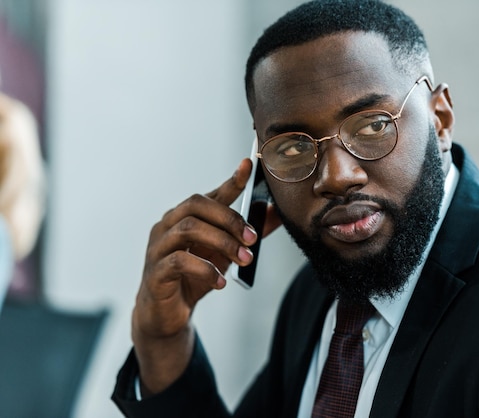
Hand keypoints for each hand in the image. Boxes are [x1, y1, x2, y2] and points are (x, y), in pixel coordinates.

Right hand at [132, 158, 275, 394]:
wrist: (167, 313)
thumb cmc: (194, 277)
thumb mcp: (226, 254)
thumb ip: (248, 234)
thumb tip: (276, 213)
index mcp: (187, 217)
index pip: (211, 194)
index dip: (231, 180)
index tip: (249, 166)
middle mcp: (169, 224)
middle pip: (197, 205)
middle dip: (230, 219)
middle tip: (252, 240)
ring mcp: (158, 246)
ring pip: (188, 229)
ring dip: (222, 243)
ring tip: (244, 260)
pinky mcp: (155, 271)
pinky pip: (178, 262)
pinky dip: (205, 270)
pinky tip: (221, 282)